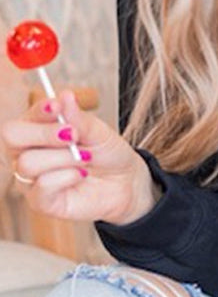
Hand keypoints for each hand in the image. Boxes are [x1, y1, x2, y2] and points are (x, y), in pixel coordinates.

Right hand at [0, 89, 159, 225]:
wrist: (126, 182)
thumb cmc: (107, 153)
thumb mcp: (98, 131)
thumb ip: (78, 118)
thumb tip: (64, 96)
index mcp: (35, 131)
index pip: (21, 118)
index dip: (37, 110)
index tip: (58, 106)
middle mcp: (26, 154)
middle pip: (12, 137)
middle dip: (43, 133)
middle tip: (73, 135)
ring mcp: (31, 179)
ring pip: (28, 163)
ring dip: (63, 157)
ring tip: (86, 157)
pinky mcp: (41, 201)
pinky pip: (41, 187)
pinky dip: (66, 177)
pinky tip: (81, 174)